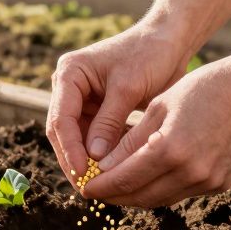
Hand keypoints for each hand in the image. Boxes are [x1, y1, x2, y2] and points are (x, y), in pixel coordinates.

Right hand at [46, 24, 191, 186]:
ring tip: (102, 186)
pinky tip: (116, 172)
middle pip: (63, 133)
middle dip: (75, 160)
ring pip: (78, 140)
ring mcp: (83, 101)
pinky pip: (95, 138)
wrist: (169, 41)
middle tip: (89, 188)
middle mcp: (70, 88)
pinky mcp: (99, 111)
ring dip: (88, 161)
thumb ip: (109, 122)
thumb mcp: (128, 87)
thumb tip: (93, 159)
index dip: (69, 149)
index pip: (61, 119)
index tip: (82, 173)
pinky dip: (103, 155)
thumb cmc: (149, 54)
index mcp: (69, 74)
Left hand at [81, 52, 230, 207]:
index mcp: (170, 150)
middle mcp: (190, 172)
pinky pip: (181, 193)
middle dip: (114, 196)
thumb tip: (104, 166)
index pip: (123, 180)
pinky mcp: (221, 184)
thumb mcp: (161, 106)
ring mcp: (208, 182)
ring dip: (137, 196)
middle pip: (140, 197)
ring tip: (118, 185)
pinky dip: (161, 189)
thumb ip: (131, 140)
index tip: (85, 187)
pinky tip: (149, 178)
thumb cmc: (209, 87)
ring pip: (160, 200)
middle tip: (96, 190)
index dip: (100, 187)